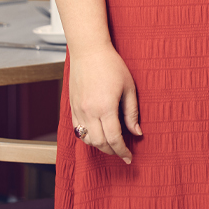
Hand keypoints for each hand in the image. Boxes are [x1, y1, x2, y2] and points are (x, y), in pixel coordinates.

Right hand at [68, 44, 141, 163]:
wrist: (89, 51)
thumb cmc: (112, 65)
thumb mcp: (129, 87)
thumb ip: (132, 112)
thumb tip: (137, 132)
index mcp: (105, 107)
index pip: (114, 139)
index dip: (122, 151)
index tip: (129, 157)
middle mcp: (89, 112)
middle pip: (99, 143)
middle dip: (112, 151)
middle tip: (122, 152)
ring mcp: (78, 110)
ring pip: (86, 139)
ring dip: (99, 145)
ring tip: (111, 144)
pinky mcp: (71, 107)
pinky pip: (77, 129)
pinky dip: (87, 137)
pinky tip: (97, 135)